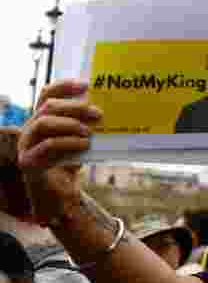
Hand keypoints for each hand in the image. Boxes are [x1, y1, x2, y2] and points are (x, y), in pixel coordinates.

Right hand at [17, 80, 99, 222]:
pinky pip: (47, 145)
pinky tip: (85, 145)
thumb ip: (87, 124)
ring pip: (43, 122)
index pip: (47, 94)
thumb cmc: (71, 163)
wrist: (61, 197)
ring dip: (70, 123)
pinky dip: (69, 142)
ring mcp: (26, 146)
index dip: (64, 86)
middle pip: (48, 106)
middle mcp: (30, 130)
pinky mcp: (28, 162)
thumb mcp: (81, 139)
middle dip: (75, 107)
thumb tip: (106, 109)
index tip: (86, 85)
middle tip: (98, 114)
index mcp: (41, 120)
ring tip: (90, 132)